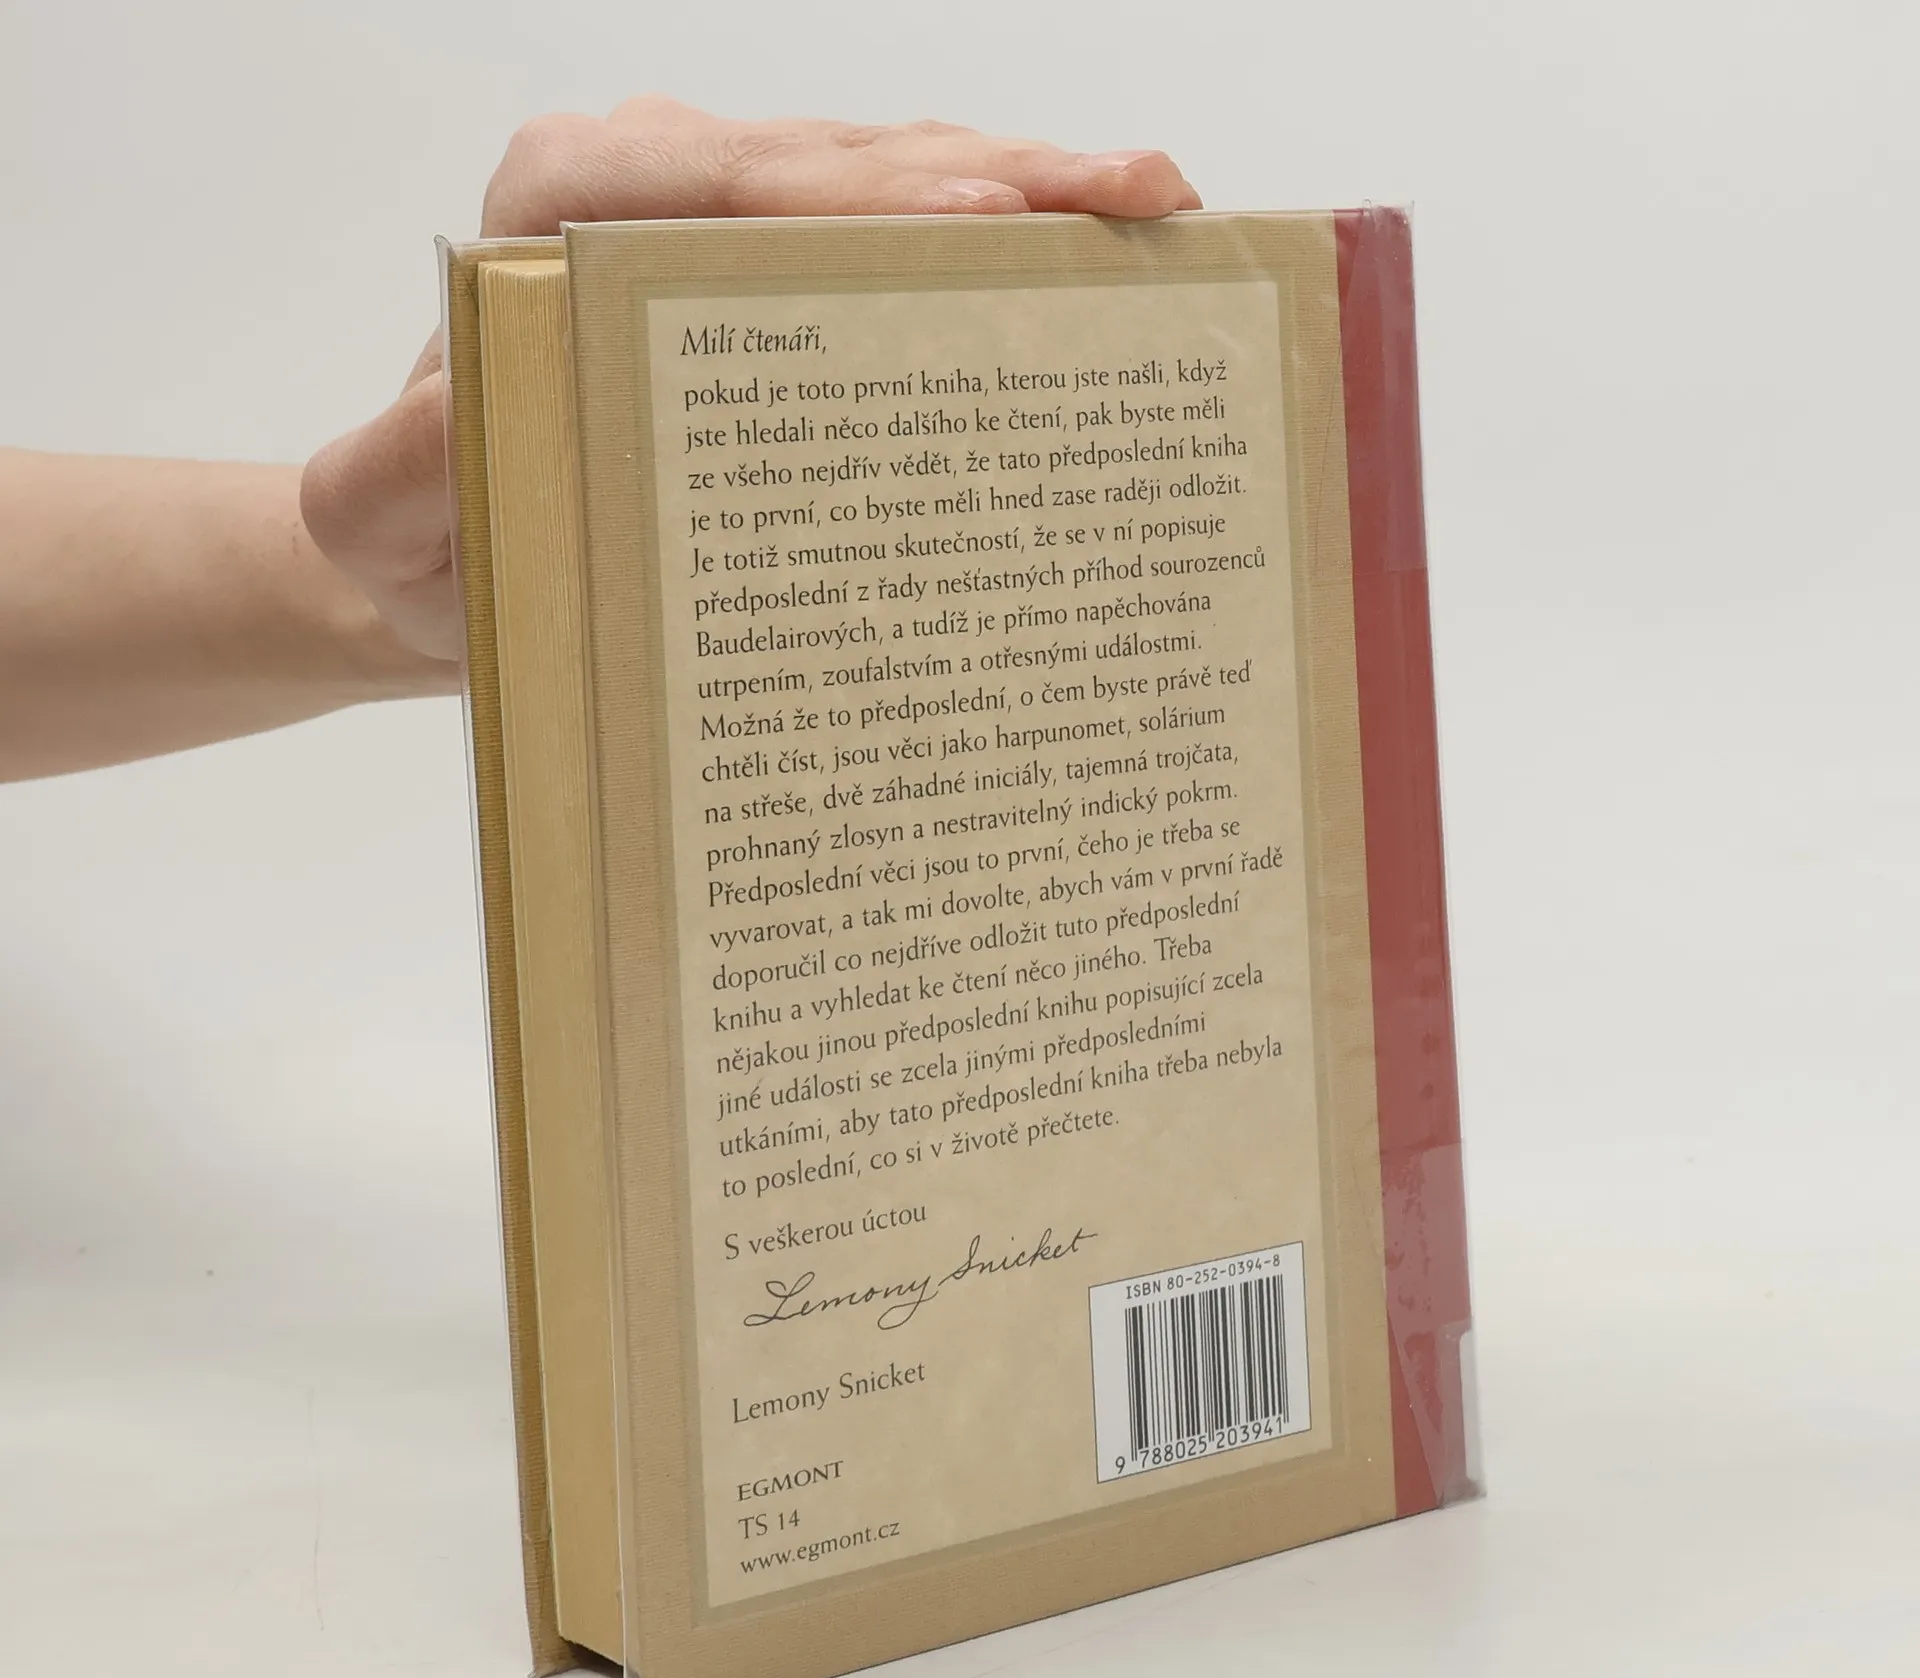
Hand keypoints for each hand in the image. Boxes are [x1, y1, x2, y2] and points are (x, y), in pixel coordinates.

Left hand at [300, 97, 1200, 668]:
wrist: (450, 558)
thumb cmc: (432, 542)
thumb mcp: (380, 519)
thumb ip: (398, 470)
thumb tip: (475, 410)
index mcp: (556, 213)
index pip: (726, 183)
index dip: (862, 193)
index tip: (982, 209)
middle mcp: (648, 190)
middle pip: (839, 160)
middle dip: (997, 173)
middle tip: (1138, 199)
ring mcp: (724, 224)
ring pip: (891, 178)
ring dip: (1031, 190)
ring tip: (1161, 212)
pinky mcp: (778, 272)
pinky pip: (899, 233)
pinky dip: (1001, 240)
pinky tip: (1097, 253)